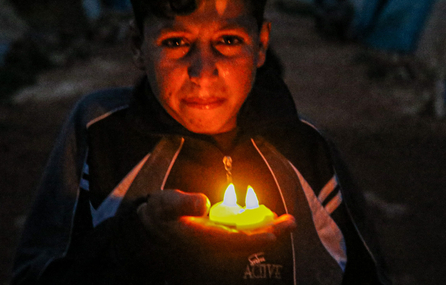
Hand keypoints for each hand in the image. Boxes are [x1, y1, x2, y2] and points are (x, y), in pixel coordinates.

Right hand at [137, 189, 295, 251]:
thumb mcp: (165, 204)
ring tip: (288, 221)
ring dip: (269, 229)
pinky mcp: (220, 234)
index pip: (233, 241)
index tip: (272, 235)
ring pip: (249, 237)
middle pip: (248, 241)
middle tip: (291, 222)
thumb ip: (183, 203)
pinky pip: (244, 233)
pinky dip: (258, 225)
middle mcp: (214, 242)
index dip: (253, 238)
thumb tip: (204, 203)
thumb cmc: (160, 214)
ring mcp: (218, 239)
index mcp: (203, 237)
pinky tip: (270, 217)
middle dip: (271, 233)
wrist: (154, 228)